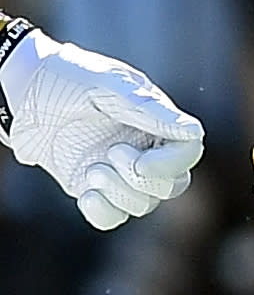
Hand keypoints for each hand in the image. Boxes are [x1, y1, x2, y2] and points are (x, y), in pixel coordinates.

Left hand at [0, 27, 204, 229]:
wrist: (19, 89)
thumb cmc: (65, 77)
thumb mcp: (107, 86)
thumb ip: (149, 110)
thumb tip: (193, 132)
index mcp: (156, 120)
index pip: (188, 151)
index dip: (172, 164)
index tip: (141, 163)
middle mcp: (144, 147)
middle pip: (172, 184)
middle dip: (142, 180)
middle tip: (110, 154)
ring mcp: (119, 170)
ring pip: (143, 204)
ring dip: (119, 193)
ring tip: (92, 170)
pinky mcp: (92, 187)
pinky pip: (113, 217)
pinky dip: (103, 212)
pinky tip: (86, 194)